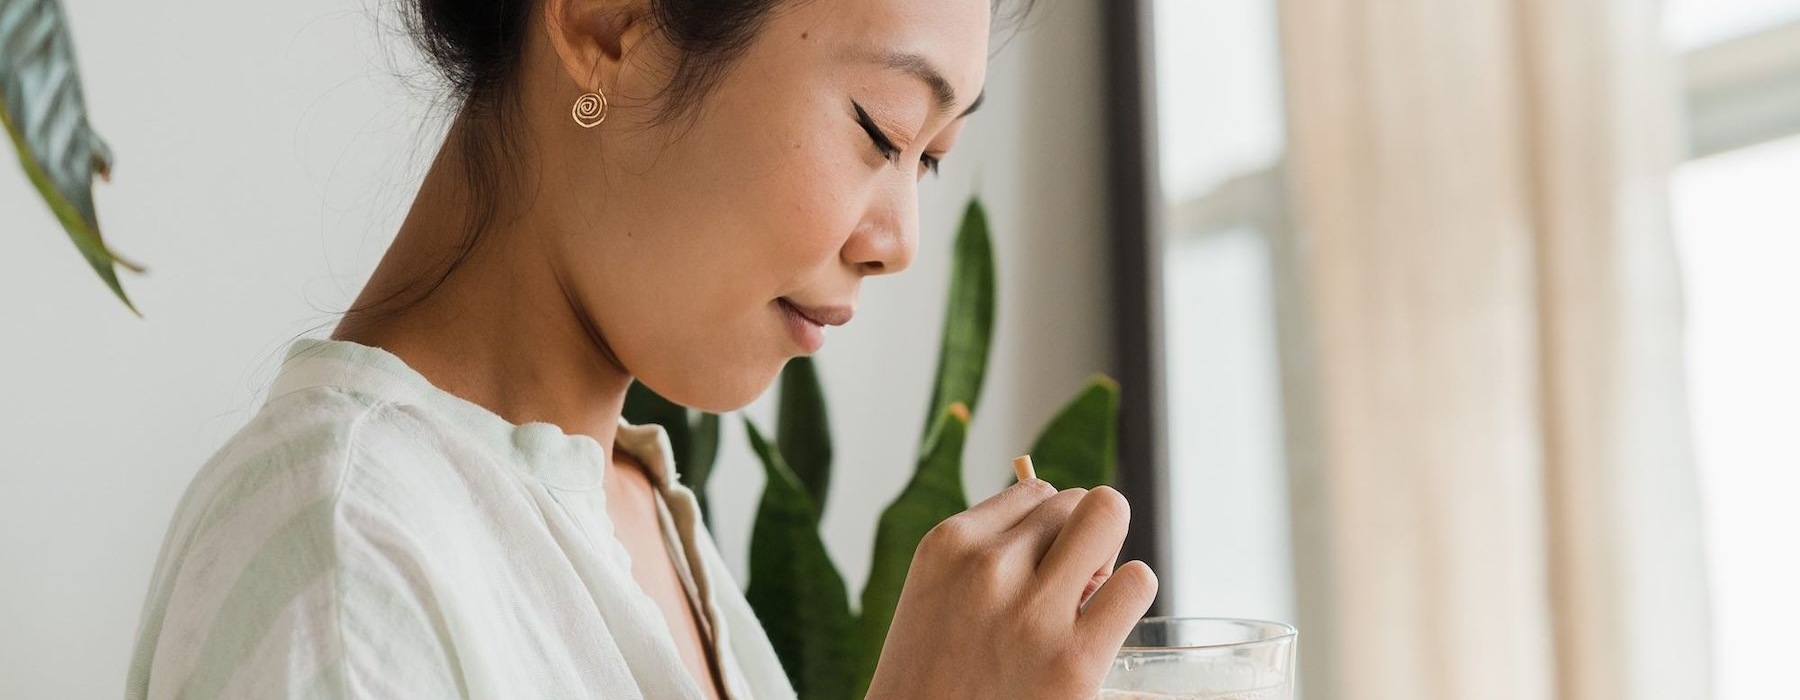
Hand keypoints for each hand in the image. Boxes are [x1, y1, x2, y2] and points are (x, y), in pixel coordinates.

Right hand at [865, 479, 1158, 699]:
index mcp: (948, 546)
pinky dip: (1129, 598)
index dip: (1047, 531)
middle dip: (1083, 537)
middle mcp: (988, 567)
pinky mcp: (1074, 662)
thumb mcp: (936, 598)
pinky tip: (1102, 630)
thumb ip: (986, 557)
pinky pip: (1136, 583)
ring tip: (1085, 607)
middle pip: (1077, 501)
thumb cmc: (931, 682)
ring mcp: (1032, 612)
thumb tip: (1065, 528)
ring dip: (1109, 562)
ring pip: (1109, 519)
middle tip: (1067, 588)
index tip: (1034, 572)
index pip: (1035, 492)